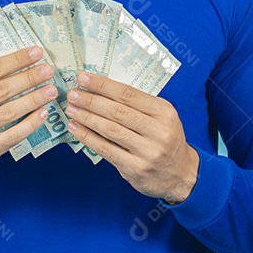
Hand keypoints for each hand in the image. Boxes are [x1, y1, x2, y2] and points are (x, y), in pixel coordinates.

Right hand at [0, 45, 56, 188]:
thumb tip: (18, 65)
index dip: (16, 60)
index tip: (36, 52)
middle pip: (2, 89)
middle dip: (29, 77)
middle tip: (48, 70)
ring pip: (9, 111)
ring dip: (34, 99)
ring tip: (50, 90)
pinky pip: (12, 135)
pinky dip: (30, 124)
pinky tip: (42, 114)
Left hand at [65, 72, 198, 203]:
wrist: (181, 174)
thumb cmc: (165, 139)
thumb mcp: (161, 117)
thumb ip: (138, 105)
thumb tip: (100, 89)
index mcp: (164, 112)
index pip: (128, 94)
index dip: (103, 85)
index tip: (83, 78)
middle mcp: (159, 131)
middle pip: (118, 111)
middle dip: (91, 100)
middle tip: (73, 94)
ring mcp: (148, 152)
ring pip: (110, 130)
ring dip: (87, 118)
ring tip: (71, 109)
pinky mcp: (136, 169)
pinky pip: (107, 150)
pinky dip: (88, 138)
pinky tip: (76, 128)